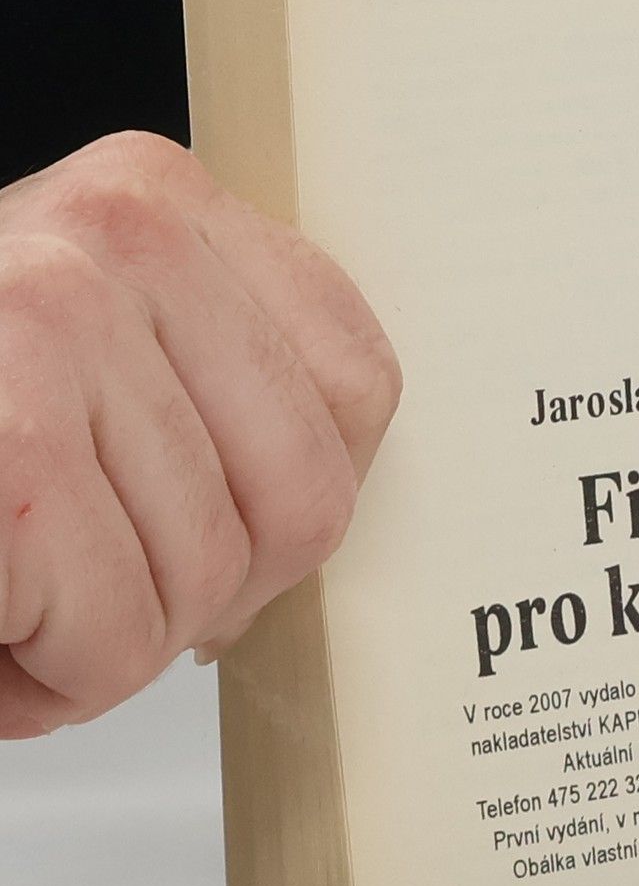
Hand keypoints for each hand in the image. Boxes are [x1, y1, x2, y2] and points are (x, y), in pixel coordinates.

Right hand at [0, 133, 401, 738]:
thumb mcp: (82, 359)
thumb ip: (206, 392)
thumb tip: (313, 523)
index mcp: (157, 202)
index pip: (356, 387)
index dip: (286, 504)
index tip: (198, 525)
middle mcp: (117, 234)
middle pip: (302, 500)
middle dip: (197, 592)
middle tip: (81, 588)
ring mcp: (50, 320)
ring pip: (205, 588)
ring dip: (101, 647)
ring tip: (10, 598)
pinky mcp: (5, 443)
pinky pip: (110, 636)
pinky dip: (42, 683)